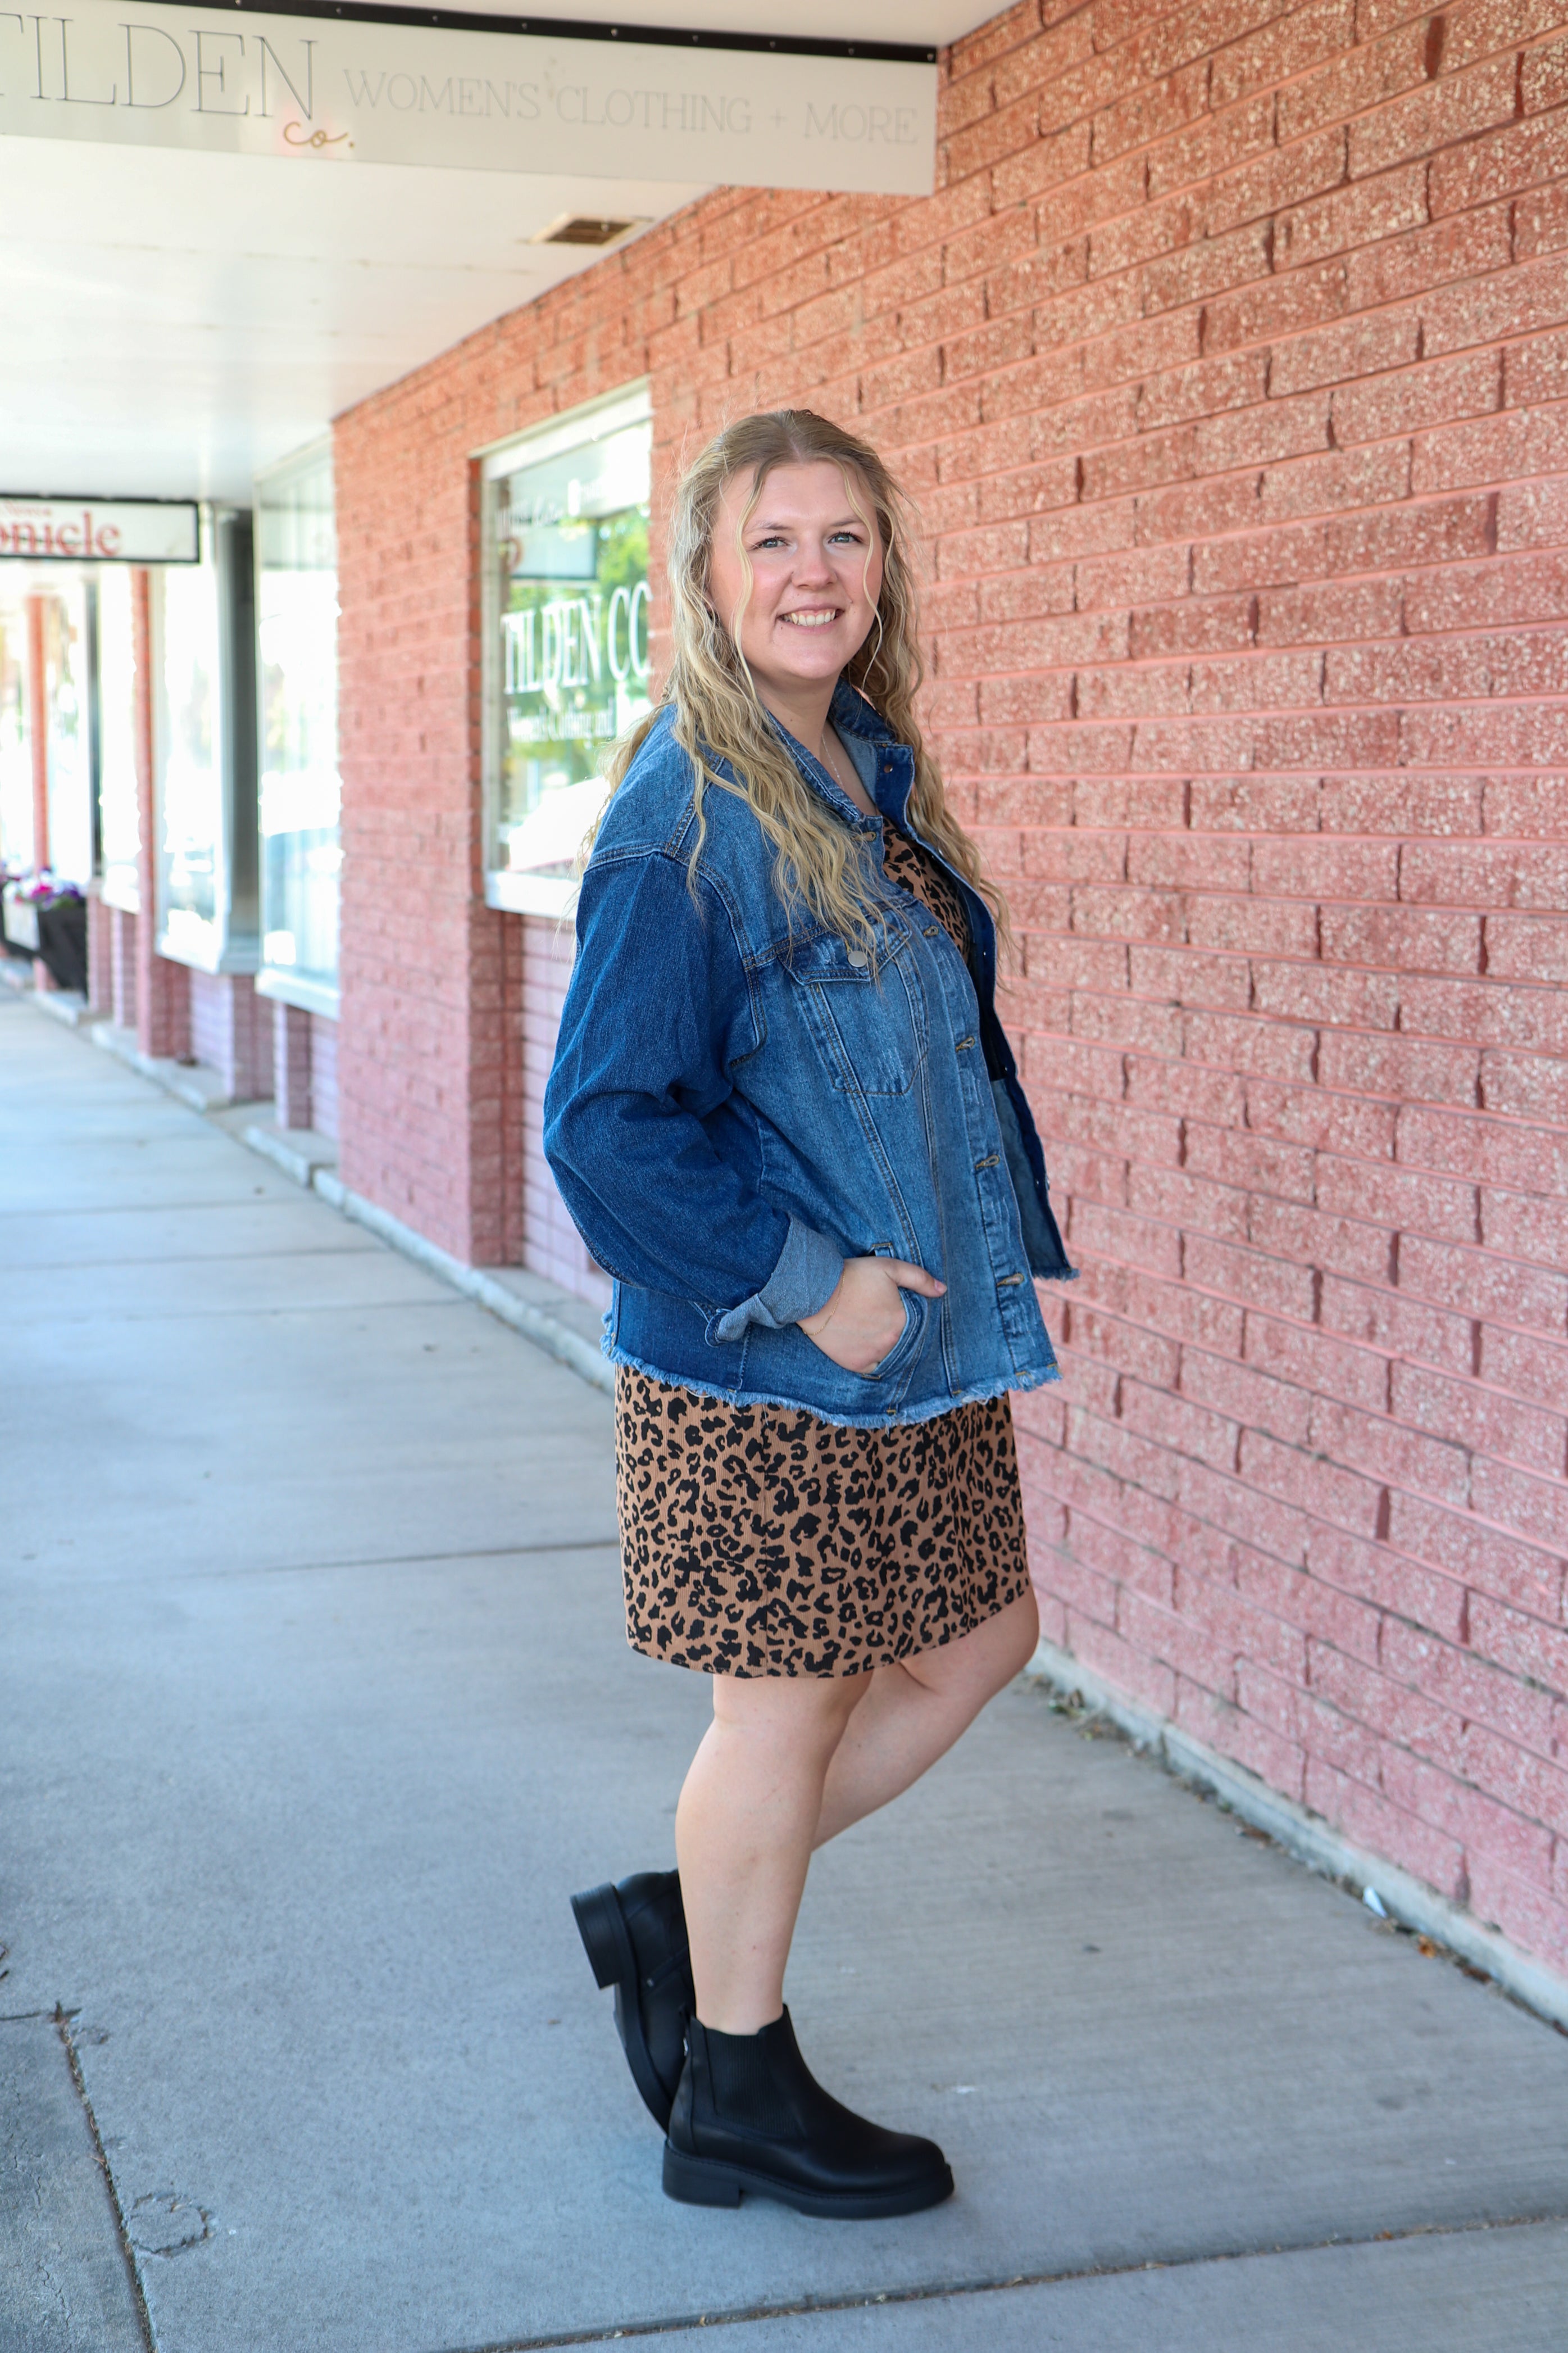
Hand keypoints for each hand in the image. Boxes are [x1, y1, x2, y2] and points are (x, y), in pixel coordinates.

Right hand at [797, 1256, 945, 1375]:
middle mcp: (891, 1343)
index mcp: (902, 1322)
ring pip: (887, 1353)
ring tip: (866, 1327)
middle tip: (874, 1316)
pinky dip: (869, 1356)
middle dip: (891, 1329)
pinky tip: (860, 1341)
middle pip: (900, 1339)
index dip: (901, 1313)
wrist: (816, 1293)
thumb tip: (943, 1291)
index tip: (886, 1306)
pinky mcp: (855, 1364)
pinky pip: (871, 1365)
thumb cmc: (853, 1277)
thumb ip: (920, 1279)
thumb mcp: (890, 1268)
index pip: (913, 1323)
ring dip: (882, 1344)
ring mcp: (873, 1356)